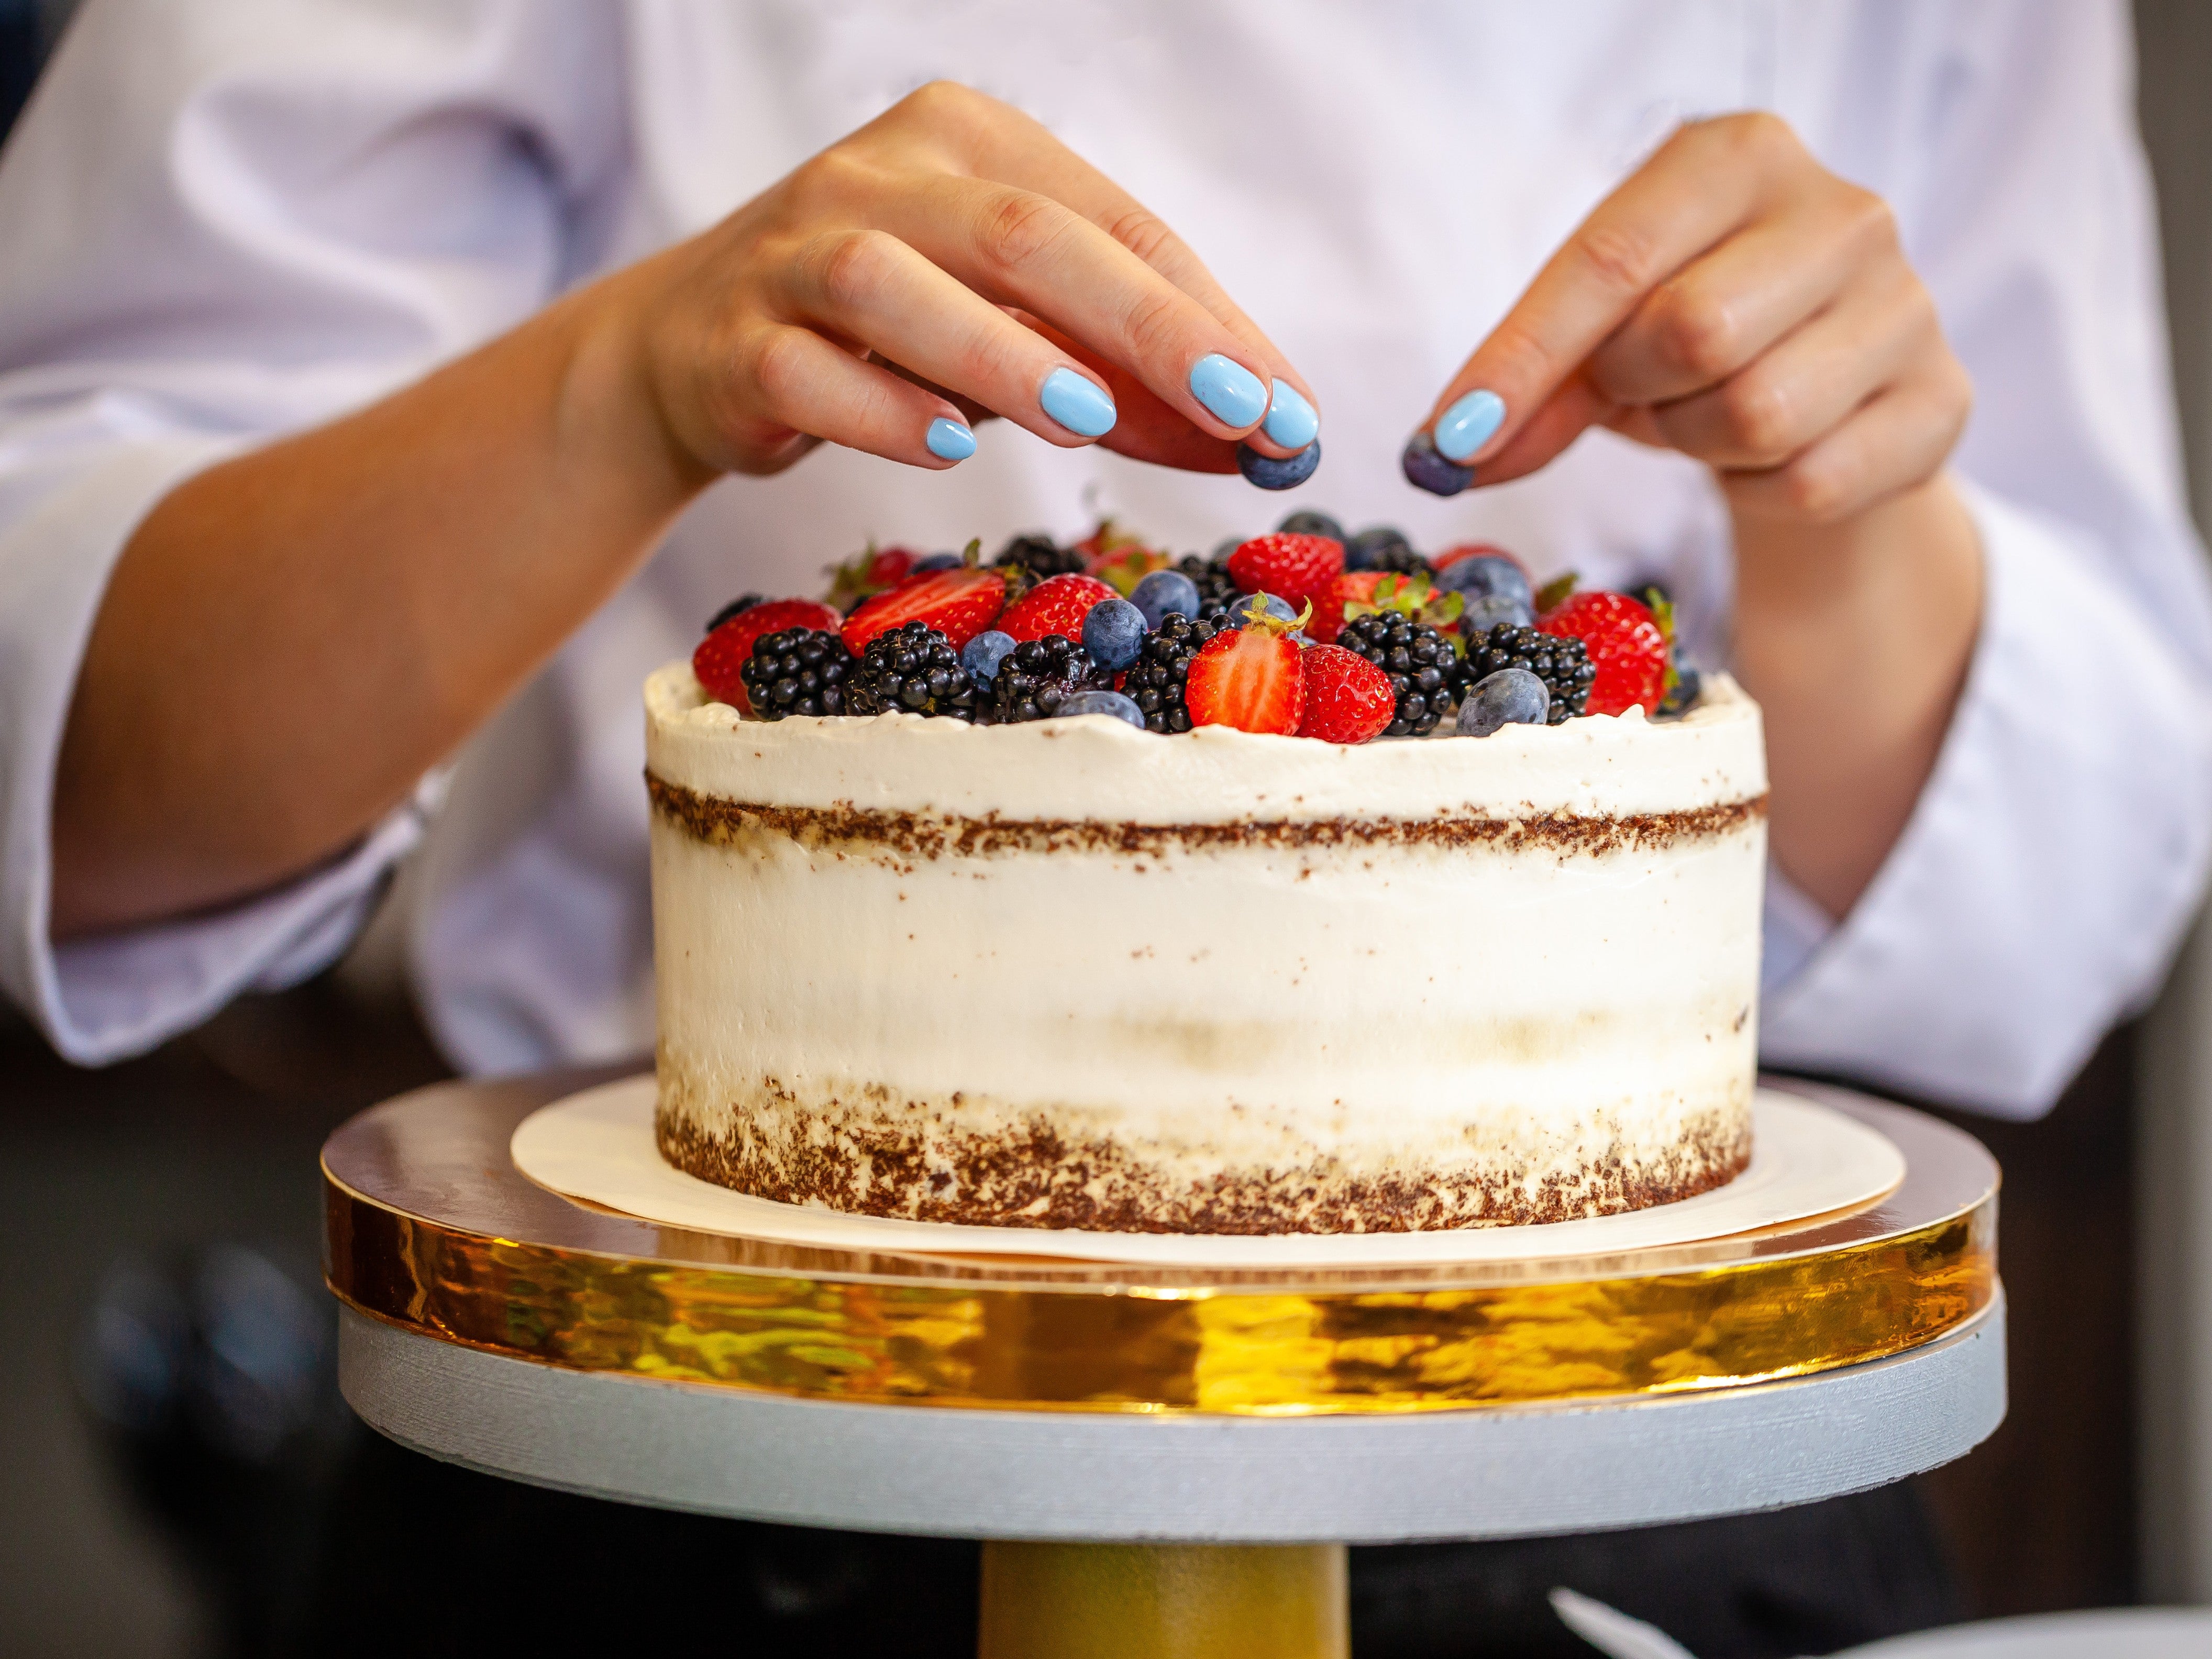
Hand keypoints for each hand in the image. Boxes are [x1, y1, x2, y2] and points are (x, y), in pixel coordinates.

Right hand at [612, 80, 1318, 481]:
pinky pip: (805, 370)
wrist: (695, 347)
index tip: (1286, 411)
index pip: (1113, 222)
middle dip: (1144, 327)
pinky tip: (944, 447)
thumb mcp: (1010, 331)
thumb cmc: (887, 334)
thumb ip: (1120, 373)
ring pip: (896, 286)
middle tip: (1236, 410)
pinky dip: (877, 408)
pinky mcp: (735, 341)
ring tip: (1087, 416)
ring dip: (999, 354)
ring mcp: (795, 254)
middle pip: (1025, 236)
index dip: (1207, 319)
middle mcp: (880, 177)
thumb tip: (1261, 438)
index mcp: (968, 142)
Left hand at [1410, 114, 1982, 917]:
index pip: (1609, 261)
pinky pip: (1808, 480)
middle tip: (1639, 391)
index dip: (1519, 361)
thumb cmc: (1693, 340)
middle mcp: (1843, 212)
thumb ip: (1528, 382)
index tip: (1448, 443)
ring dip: (1697, 441)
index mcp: (1740, 158)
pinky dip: (1761, 488)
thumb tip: (1446, 456)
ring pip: (1755, 414)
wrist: (1830, 393)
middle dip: (1635, 389)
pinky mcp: (1940, 402)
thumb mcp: (1601, 334)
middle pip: (1691, 334)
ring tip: (1705, 413)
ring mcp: (1907, 305)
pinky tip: (1769, 453)